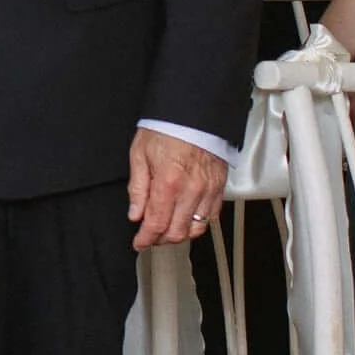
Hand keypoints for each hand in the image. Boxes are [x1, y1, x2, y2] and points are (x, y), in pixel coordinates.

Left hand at [127, 128, 227, 249]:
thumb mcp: (139, 154)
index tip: (139, 242)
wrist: (194, 112)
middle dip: (160, 239)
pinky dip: (198, 223)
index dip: (145, 239)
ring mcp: (208, 190)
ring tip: (167, 228)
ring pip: (196, 229)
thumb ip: (138, 189)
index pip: (156, 223)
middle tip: (150, 235)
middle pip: (177, 232)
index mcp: (168, 182)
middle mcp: (191, 189)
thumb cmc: (167, 127)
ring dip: (180, 233)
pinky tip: (187, 218)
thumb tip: (135, 214)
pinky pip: (212, 216)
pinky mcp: (220, 187)